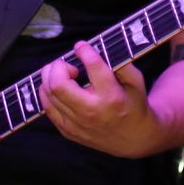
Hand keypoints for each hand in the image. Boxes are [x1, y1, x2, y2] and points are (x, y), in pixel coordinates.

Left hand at [39, 41, 159, 156]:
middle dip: (58, 66)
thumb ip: (120, 62)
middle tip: (68, 65)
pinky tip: (57, 87)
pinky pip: (47, 108)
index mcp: (111, 95)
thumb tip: (96, 48)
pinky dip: (47, 93)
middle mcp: (91, 110)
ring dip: (50, 77)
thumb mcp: (136, 81)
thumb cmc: (134, 105)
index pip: (92, 65)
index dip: (84, 50)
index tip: (81, 46)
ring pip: (49, 94)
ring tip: (62, 74)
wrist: (133, 138)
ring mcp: (77, 123)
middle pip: (58, 83)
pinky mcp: (68, 131)